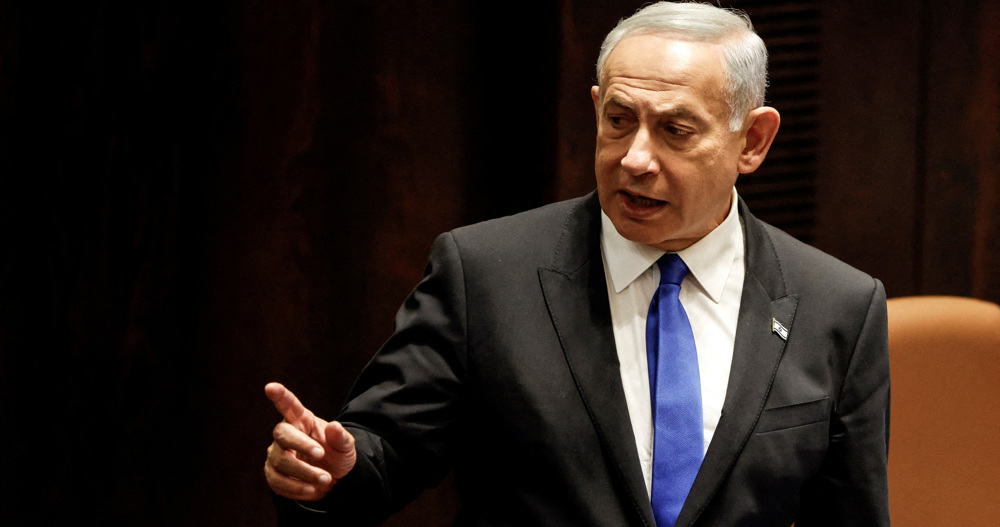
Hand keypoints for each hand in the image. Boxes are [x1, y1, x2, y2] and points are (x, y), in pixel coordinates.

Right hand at [264, 382, 356, 500]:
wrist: (332, 481)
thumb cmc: (336, 456)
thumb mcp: (347, 447)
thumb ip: (342, 437)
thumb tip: (334, 426)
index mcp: (302, 420)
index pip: (289, 405)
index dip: (280, 396)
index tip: (270, 387)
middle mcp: (286, 434)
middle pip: (282, 434)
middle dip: (301, 444)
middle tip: (321, 455)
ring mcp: (276, 454)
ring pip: (280, 461)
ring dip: (304, 472)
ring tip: (326, 479)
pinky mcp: (273, 474)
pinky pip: (278, 482)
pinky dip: (297, 488)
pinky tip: (313, 490)